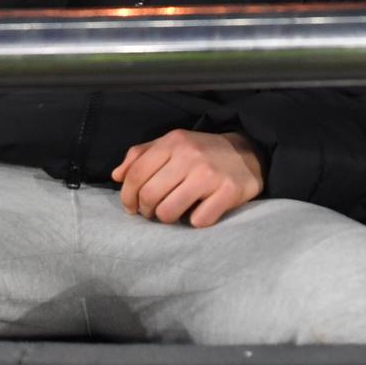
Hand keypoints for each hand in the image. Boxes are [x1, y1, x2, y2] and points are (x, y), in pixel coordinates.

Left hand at [113, 129, 263, 226]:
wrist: (248, 153)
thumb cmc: (203, 152)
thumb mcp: (173, 144)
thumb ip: (141, 156)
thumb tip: (117, 176)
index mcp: (174, 142)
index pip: (136, 174)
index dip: (127, 196)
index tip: (131, 207)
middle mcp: (190, 156)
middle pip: (149, 195)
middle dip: (146, 210)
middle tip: (152, 212)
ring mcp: (210, 175)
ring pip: (169, 211)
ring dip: (167, 218)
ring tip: (173, 213)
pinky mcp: (229, 192)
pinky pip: (198, 220)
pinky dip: (195, 222)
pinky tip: (198, 212)